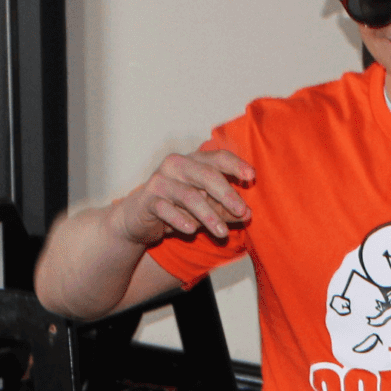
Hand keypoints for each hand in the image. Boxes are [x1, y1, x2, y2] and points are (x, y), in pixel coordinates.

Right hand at [111, 147, 255, 246]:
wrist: (138, 219)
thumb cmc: (176, 208)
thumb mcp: (204, 209)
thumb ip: (224, 209)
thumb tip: (248, 214)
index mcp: (194, 161)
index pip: (218, 157)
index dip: (235, 165)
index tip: (251, 177)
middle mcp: (177, 165)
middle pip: (207, 175)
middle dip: (226, 194)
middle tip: (242, 211)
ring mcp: (161, 181)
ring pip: (189, 195)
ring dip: (208, 215)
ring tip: (222, 233)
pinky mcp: (148, 200)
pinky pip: (166, 209)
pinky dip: (180, 220)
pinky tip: (191, 230)